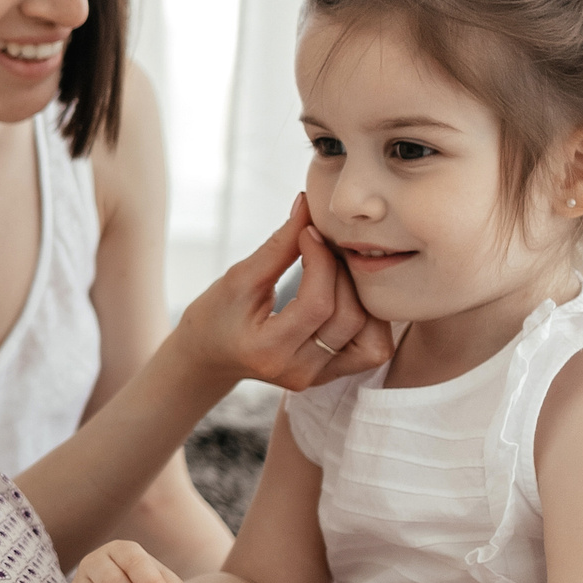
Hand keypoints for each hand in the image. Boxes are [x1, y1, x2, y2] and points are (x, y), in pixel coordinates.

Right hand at [177, 196, 393, 394]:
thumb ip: (279, 245)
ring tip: (336, 271)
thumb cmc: (217, 314)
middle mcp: (299, 372)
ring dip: (361, 295)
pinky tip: (347, 294)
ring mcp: (318, 378)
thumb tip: (308, 204)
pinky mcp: (332, 376)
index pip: (317, 304)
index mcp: (268, 350)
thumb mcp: (239, 277)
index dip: (321, 260)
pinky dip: (369, 318)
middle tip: (325, 247)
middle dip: (342, 272)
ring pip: (371, 338)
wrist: (211, 355)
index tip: (308, 232)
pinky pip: (372, 348)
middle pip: (348, 318)